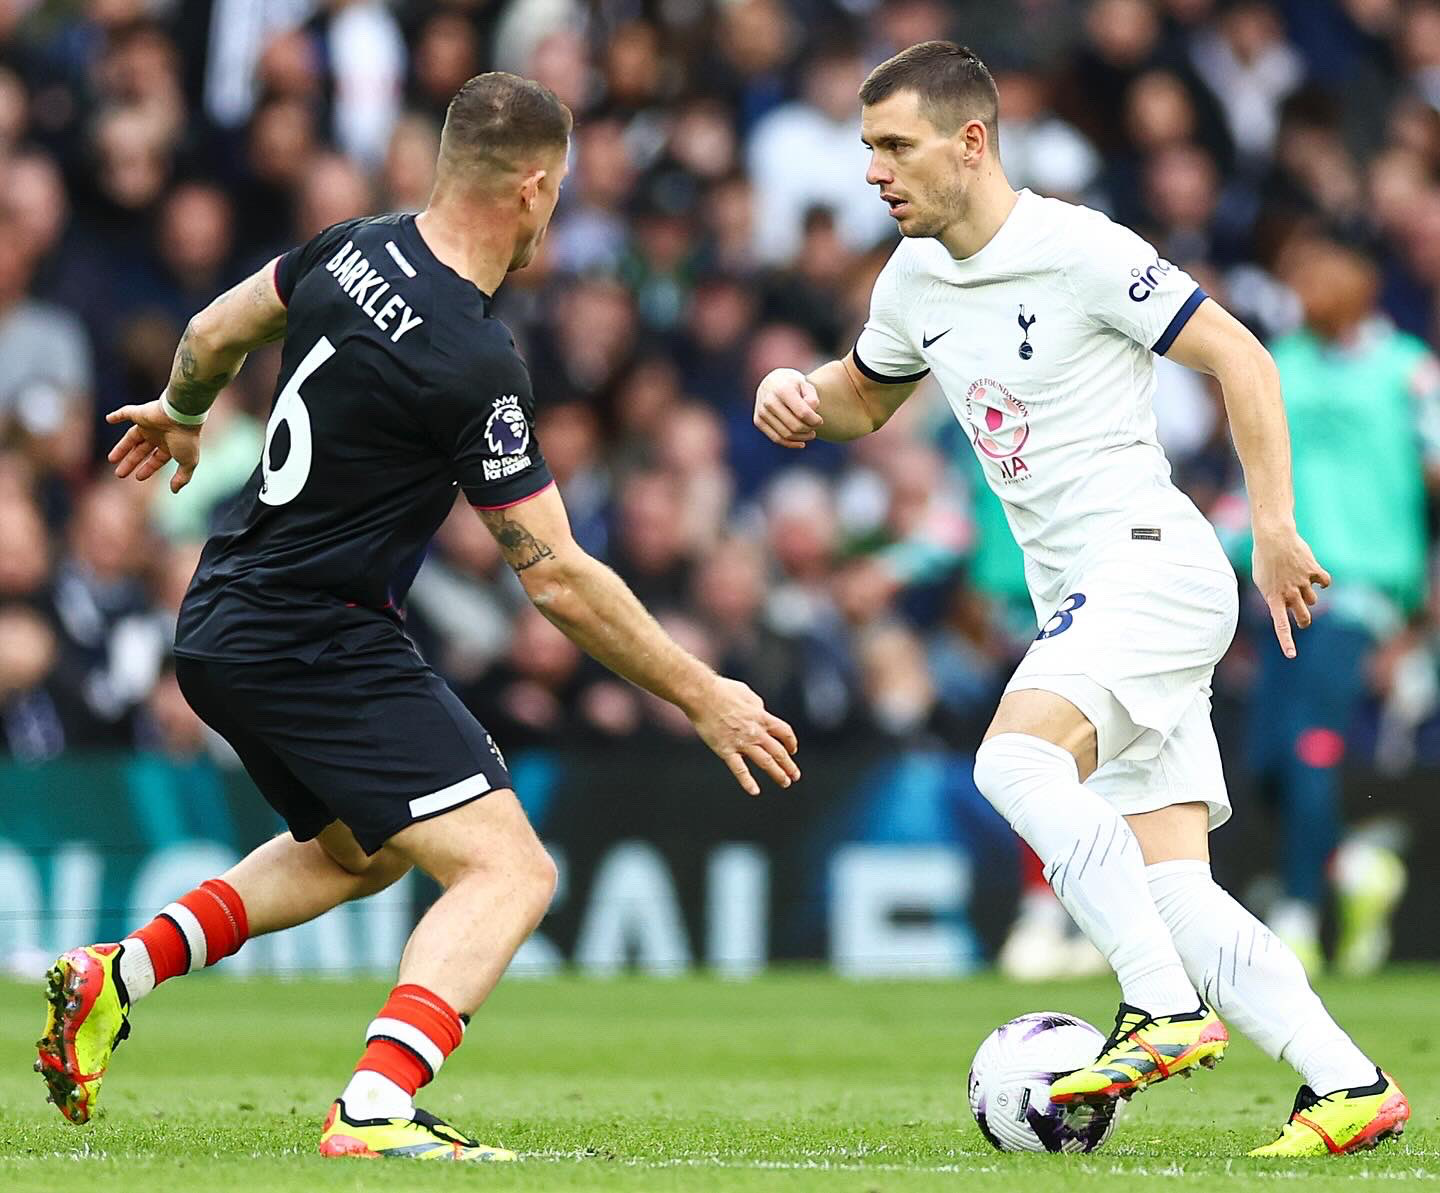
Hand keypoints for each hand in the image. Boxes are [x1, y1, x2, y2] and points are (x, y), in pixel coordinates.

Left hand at [105, 396, 201, 492]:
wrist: (183, 414)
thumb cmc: (187, 438)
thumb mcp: (188, 462)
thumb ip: (182, 477)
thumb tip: (175, 491)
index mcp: (170, 445)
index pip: (156, 459)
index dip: (148, 469)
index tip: (138, 477)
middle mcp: (158, 435)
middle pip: (141, 451)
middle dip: (130, 462)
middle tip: (119, 474)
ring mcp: (148, 424)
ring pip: (131, 438)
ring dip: (121, 448)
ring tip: (111, 460)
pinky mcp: (140, 413)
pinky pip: (126, 413)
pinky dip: (117, 415)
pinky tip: (108, 419)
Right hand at [688, 676, 800, 795]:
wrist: (702, 695)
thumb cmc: (722, 690)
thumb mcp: (747, 694)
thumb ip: (757, 706)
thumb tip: (761, 711)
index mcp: (761, 717)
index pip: (784, 732)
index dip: (791, 742)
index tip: (792, 750)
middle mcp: (755, 732)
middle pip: (779, 751)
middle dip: (789, 765)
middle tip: (795, 775)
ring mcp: (741, 742)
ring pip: (765, 762)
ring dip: (777, 774)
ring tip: (785, 782)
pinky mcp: (725, 750)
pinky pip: (739, 769)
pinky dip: (747, 782)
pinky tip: (754, 791)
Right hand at [754, 368, 822, 448]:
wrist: (771, 381)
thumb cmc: (793, 384)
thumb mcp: (806, 385)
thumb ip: (812, 399)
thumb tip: (811, 416)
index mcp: (783, 389)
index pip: (803, 413)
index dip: (815, 421)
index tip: (820, 421)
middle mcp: (769, 401)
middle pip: (794, 426)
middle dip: (809, 430)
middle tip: (815, 428)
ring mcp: (762, 411)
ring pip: (786, 434)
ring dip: (802, 438)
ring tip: (810, 434)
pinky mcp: (758, 420)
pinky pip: (776, 438)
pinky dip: (791, 444)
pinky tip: (801, 443)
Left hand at [1251, 524, 1330, 658]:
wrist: (1273, 538)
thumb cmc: (1264, 560)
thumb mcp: (1262, 581)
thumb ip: (1273, 597)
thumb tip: (1285, 607)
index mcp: (1273, 598)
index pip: (1280, 625)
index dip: (1286, 641)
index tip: (1292, 656)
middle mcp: (1289, 593)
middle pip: (1303, 617)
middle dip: (1304, 621)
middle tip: (1303, 621)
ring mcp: (1302, 582)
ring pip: (1313, 600)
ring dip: (1309, 597)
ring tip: (1299, 585)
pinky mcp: (1313, 571)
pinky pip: (1326, 583)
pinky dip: (1323, 582)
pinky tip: (1318, 579)